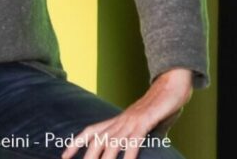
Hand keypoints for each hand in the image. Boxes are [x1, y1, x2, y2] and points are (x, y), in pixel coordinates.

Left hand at [61, 67, 193, 158]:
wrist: (172, 84)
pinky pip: (135, 139)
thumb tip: (136, 148)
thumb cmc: (160, 104)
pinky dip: (129, 153)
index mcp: (118, 120)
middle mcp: (121, 120)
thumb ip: (137, 136)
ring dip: (106, 158)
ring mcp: (132, 121)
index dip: (76, 143)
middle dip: (88, 157)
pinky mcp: (146, 121)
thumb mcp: (143, 122)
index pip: (91, 131)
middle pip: (98, 140)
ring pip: (113, 142)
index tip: (64, 155)